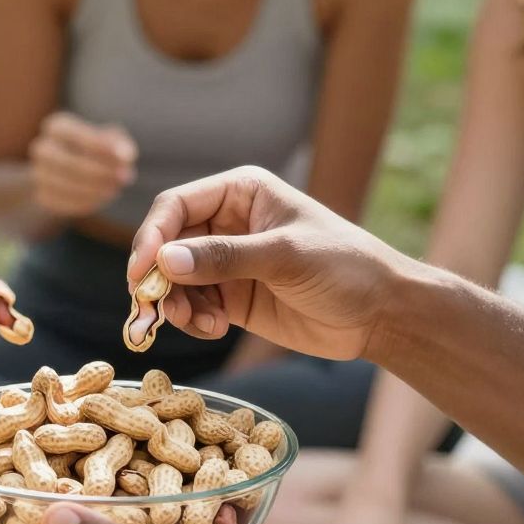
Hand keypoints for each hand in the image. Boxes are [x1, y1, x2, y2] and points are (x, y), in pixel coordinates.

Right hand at [27, 112, 136, 219]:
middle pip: (66, 163)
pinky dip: (85, 202)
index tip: (127, 158)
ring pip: (64, 186)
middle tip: (125, 177)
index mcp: (57, 127)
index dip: (100, 147)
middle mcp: (42, 148)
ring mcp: (38, 174)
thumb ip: (119, 143)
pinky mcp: (42, 197)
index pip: (75, 135)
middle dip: (98, 173)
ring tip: (115, 189)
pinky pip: (63, 203)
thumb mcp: (110, 138)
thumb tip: (125, 155)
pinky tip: (101, 198)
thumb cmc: (98, 149)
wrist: (73, 170)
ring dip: (94, 190)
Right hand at [126, 165, 401, 361]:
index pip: (177, 206)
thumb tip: (165, 261)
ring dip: (175, 305)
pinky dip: (193, 320)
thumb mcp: (286, 256)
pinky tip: (215, 330)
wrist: (380, 313)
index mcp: (240, 193)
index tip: (143, 273)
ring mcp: (227, 263)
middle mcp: (226, 224)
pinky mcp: (231, 298)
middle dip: (157, 278)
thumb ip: (225, 258)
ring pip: (174, 280)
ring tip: (200, 325)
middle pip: (166, 245)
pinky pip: (192, 306)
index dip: (152, 236)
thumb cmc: (344, 267)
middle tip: (153, 310)